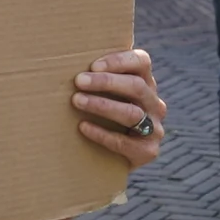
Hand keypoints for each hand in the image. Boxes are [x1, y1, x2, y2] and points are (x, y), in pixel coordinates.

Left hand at [72, 50, 167, 169]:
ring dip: (102, 105)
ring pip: (131, 113)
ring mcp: (154, 128)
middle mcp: (154, 103)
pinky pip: (124, 142)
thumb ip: (98, 79)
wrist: (113, 159)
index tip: (93, 65)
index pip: (142, 62)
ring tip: (77, 101)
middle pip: (136, 86)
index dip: (119, 61)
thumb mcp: (108, 96)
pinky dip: (101, 133)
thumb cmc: (104, 119)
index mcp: (146, 83)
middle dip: (106, 82)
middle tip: (79, 81)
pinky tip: (83, 127)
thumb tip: (65, 62)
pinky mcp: (148, 150)